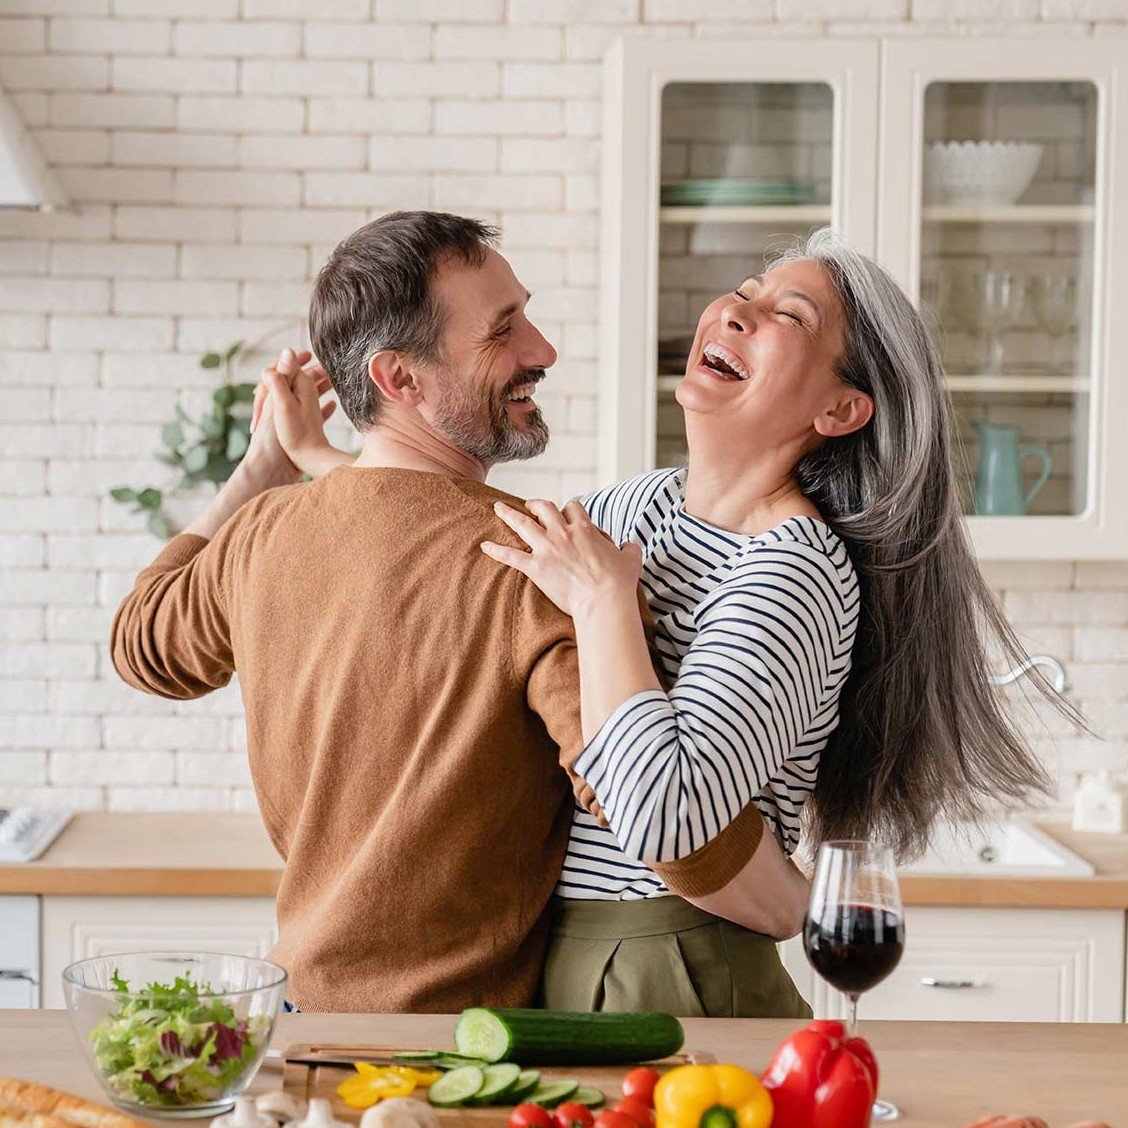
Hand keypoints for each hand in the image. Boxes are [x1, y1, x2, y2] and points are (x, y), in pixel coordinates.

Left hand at [250, 348, 337, 474]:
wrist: (276, 470)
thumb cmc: (279, 439)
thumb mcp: (282, 403)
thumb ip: (283, 378)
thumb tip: (288, 350)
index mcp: (275, 395)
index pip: (281, 371)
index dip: (293, 361)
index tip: (308, 353)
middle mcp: (281, 406)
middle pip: (296, 383)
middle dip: (311, 373)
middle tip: (328, 367)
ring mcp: (290, 420)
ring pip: (305, 398)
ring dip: (318, 388)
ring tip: (334, 382)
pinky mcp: (298, 434)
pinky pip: (312, 416)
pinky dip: (322, 408)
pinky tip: (333, 406)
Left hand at [481, 499, 642, 618]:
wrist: (603, 600)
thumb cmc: (618, 582)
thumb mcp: (631, 558)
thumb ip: (629, 547)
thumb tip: (628, 545)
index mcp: (584, 529)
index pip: (572, 508)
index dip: (568, 509)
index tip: (565, 513)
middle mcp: (563, 533)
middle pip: (544, 508)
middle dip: (535, 504)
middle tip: (529, 505)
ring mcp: (547, 549)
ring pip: (523, 524)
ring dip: (508, 514)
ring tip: (497, 507)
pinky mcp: (535, 567)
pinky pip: (510, 555)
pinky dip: (496, 550)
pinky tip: (484, 546)